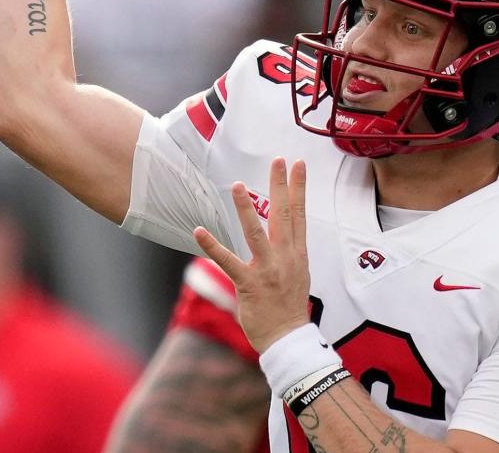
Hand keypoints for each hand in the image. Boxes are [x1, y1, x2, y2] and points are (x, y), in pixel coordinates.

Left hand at [195, 158, 311, 352]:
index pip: (300, 214)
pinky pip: (229, 262)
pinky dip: (213, 246)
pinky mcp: (249, 284)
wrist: (287, 338)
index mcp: (298, 253)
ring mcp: (268, 270)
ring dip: (246, 209)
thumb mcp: (298, 274)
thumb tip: (285, 233)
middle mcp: (286, 257)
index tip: (299, 165)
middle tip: (277, 160)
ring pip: (257, 233)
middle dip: (281, 186)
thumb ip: (290, 251)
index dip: (299, 188)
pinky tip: (199, 231)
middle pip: (284, 215)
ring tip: (238, 185)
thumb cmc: (288, 306)